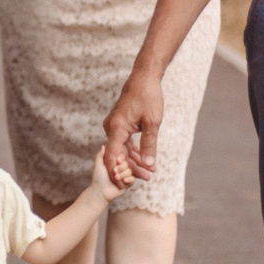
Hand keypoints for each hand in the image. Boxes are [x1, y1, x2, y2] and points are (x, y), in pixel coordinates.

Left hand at [89, 145, 129, 193]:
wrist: (100, 191)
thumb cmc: (98, 178)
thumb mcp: (98, 165)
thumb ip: (100, 155)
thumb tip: (104, 145)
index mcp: (114, 163)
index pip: (122, 157)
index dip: (120, 159)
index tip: (117, 161)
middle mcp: (120, 168)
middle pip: (127, 164)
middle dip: (121, 168)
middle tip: (114, 172)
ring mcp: (124, 176)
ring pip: (130, 171)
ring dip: (122, 175)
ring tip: (115, 178)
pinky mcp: (128, 183)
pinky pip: (133, 179)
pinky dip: (128, 180)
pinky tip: (123, 181)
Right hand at [100, 72, 162, 186]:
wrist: (143, 78)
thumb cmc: (148, 97)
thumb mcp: (152, 123)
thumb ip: (149, 144)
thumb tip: (148, 164)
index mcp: (117, 128)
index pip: (112, 157)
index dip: (117, 172)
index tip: (125, 184)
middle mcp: (111, 127)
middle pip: (119, 154)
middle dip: (133, 167)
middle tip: (149, 177)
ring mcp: (113, 125)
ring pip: (122, 148)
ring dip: (134, 159)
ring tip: (150, 170)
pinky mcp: (118, 123)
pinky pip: (123, 141)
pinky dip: (133, 149)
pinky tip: (144, 157)